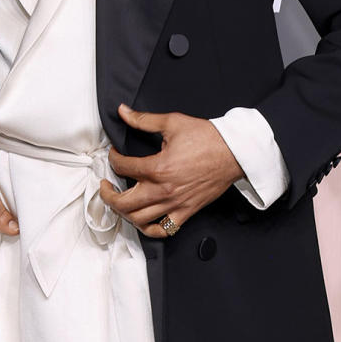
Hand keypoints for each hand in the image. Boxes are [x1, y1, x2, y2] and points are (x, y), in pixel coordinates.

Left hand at [99, 103, 242, 236]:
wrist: (234, 153)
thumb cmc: (207, 138)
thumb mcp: (172, 123)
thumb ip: (144, 120)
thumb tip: (124, 112)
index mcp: (158, 168)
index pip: (123, 167)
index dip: (113, 158)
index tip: (114, 154)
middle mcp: (163, 190)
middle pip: (123, 203)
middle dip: (107, 195)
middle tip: (106, 186)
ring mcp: (174, 204)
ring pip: (139, 220)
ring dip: (124, 212)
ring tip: (121, 202)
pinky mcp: (186, 212)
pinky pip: (163, 229)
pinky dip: (149, 228)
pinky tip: (143, 219)